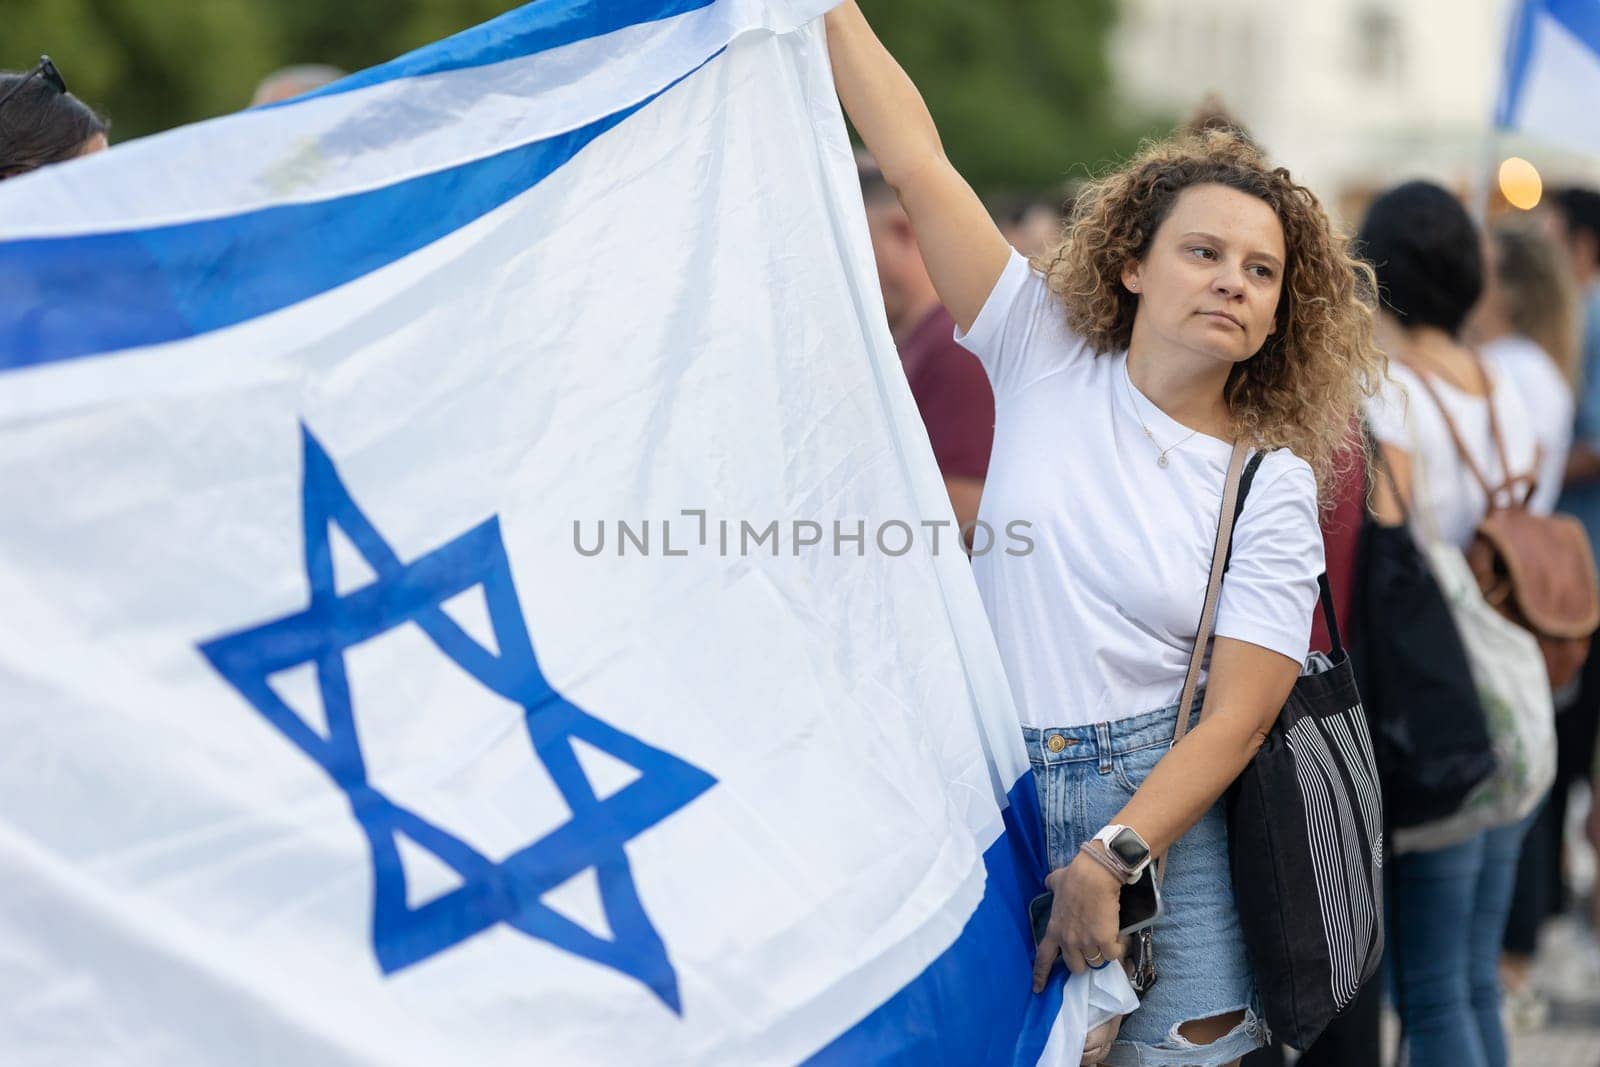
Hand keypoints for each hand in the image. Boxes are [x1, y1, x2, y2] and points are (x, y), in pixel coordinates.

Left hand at [1032, 848, 1124, 992]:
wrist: (1094, 876)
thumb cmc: (1074, 877)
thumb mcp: (1056, 882)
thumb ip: (1051, 886)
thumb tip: (1049, 883)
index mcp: (1054, 929)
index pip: (1044, 958)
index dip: (1041, 975)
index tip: (1038, 989)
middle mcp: (1068, 941)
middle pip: (1076, 968)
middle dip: (1084, 961)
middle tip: (1090, 948)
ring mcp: (1086, 943)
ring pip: (1096, 962)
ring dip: (1101, 953)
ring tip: (1105, 937)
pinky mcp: (1104, 941)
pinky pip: (1112, 955)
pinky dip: (1115, 948)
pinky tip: (1115, 937)